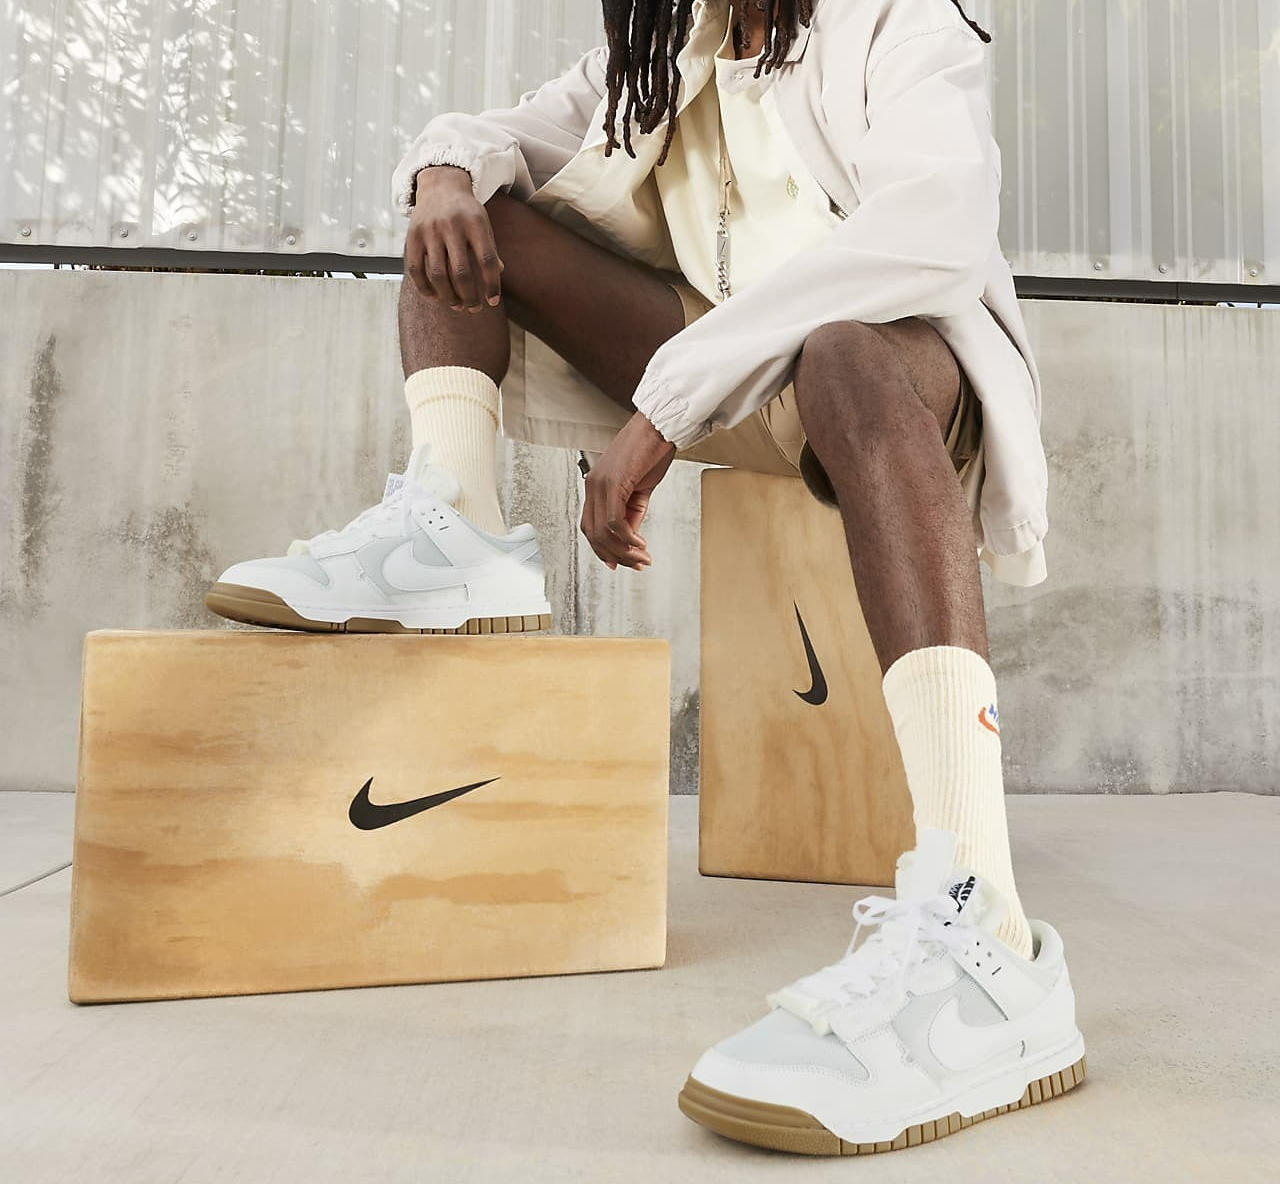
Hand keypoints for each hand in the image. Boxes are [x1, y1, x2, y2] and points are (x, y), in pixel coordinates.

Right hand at [404, 166, 503, 312]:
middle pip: (461, 272)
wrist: (440, 185)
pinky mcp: (412, 236)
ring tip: (457, 306)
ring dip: (449, 297)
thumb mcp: (484, 224)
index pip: (487, 260)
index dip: (492, 285)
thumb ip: (491, 249)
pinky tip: (435, 297)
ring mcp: (430, 231)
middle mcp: (451, 225)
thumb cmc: (467, 212)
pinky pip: (416, 270)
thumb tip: (498, 276)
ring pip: (439, 275)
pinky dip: (425, 288)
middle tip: (474, 309)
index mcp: (475, 222)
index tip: (493, 301)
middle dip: (469, 297)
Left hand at [581, 412, 676, 569]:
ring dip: (624, 551)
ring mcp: (600, 485)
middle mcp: (592, 486)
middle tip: (636, 564)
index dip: (602, 549)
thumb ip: (632, 512)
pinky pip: (616, 522)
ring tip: (642, 557)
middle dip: (615, 555)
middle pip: (593, 534)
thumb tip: (630, 536)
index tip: (619, 562)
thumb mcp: (639, 488)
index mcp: (595, 486)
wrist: (658, 426)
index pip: (590, 526)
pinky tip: (640, 544)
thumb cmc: (650, 449)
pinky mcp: (613, 484)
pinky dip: (628, 539)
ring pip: (603, 532)